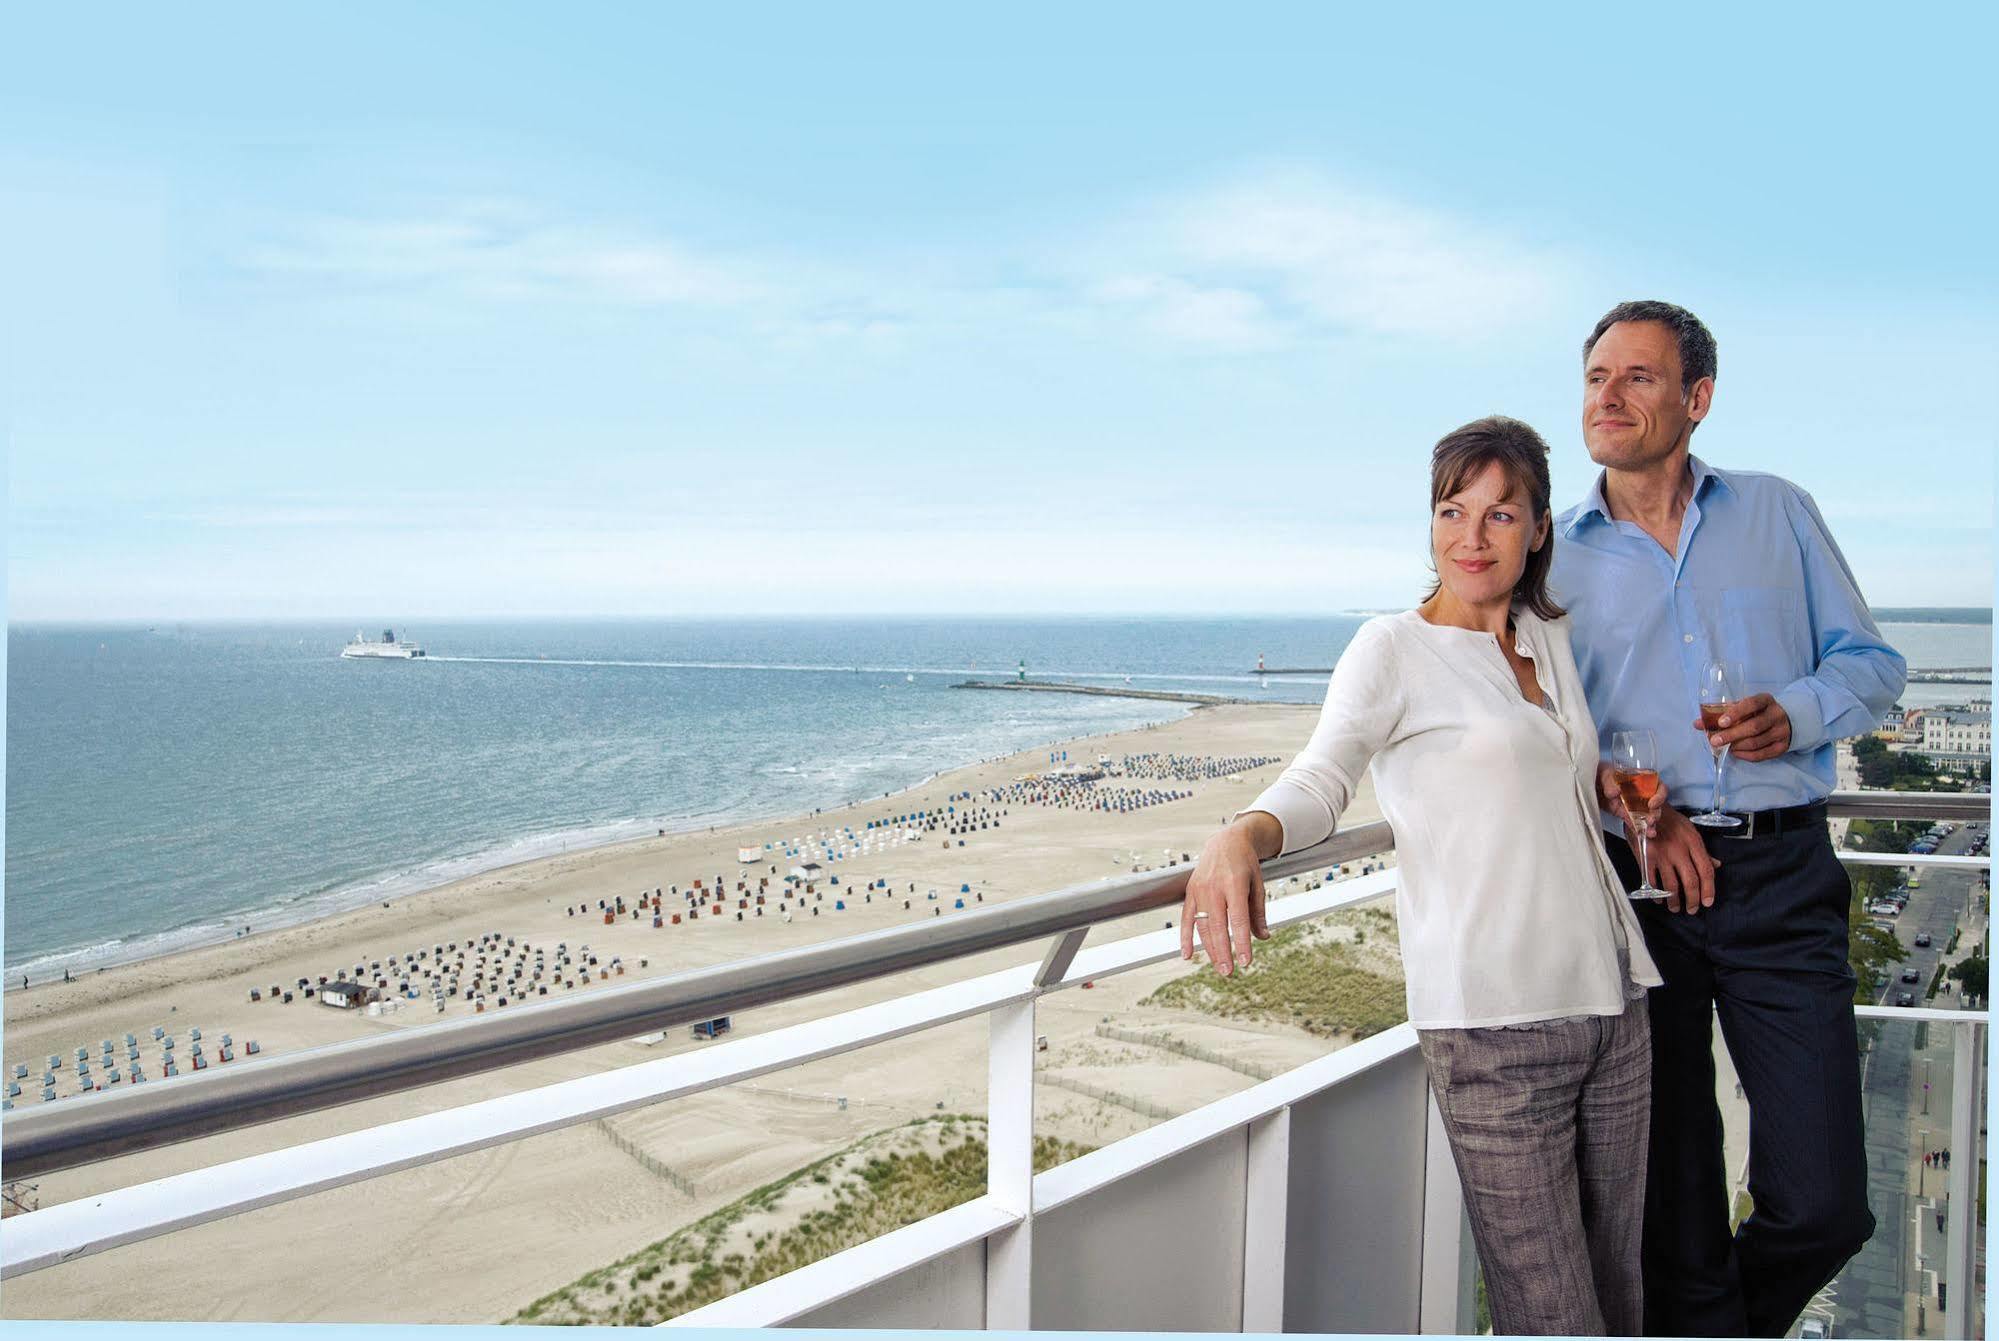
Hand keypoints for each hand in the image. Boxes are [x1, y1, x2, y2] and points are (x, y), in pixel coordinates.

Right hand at [1180, 821, 1272, 974]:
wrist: (1226, 841)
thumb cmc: (1245, 865)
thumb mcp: (1258, 885)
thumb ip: (1258, 912)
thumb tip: (1263, 937)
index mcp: (1235, 884)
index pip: (1238, 919)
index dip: (1242, 942)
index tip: (1246, 962)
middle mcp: (1214, 887)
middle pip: (1218, 926)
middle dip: (1223, 951)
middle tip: (1229, 972)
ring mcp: (1199, 890)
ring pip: (1202, 925)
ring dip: (1209, 949)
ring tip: (1220, 967)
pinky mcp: (1190, 892)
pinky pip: (1186, 919)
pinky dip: (1185, 938)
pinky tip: (1188, 955)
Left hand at [1597, 762, 1665, 838]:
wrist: (1589, 782)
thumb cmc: (1600, 772)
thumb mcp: (1604, 773)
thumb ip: (1609, 782)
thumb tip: (1615, 791)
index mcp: (1641, 779)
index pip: (1658, 786)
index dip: (1660, 796)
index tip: (1652, 804)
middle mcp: (1641, 792)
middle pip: (1656, 804)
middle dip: (1656, 813)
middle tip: (1651, 820)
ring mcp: (1633, 804)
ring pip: (1647, 815)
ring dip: (1650, 823)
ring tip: (1650, 831)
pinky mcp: (1625, 813)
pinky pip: (1634, 822)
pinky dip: (1638, 828)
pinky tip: (1642, 835)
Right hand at [1647, 805, 1719, 913]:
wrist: (1643, 807)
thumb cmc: (1668, 819)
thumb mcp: (1690, 830)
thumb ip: (1702, 850)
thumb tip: (1716, 865)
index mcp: (1693, 842)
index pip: (1706, 871)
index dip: (1709, 890)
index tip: (1708, 902)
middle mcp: (1679, 849)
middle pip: (1690, 881)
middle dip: (1692, 900)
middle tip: (1692, 909)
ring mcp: (1661, 854)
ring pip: (1671, 885)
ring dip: (1674, 901)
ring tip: (1675, 907)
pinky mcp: (1645, 857)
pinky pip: (1652, 881)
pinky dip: (1656, 894)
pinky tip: (1659, 899)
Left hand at [1694, 692, 1790, 761]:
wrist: (1786, 720)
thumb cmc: (1757, 712)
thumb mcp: (1743, 707)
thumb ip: (1721, 713)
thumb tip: (1697, 724)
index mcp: (1766, 700)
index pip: (1752, 704)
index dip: (1736, 713)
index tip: (1721, 722)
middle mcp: (1776, 715)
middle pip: (1754, 727)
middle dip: (1732, 735)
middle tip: (1715, 740)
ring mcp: (1781, 731)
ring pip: (1757, 742)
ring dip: (1737, 746)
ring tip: (1724, 747)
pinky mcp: (1782, 746)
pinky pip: (1762, 754)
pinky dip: (1745, 755)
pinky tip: (1735, 752)